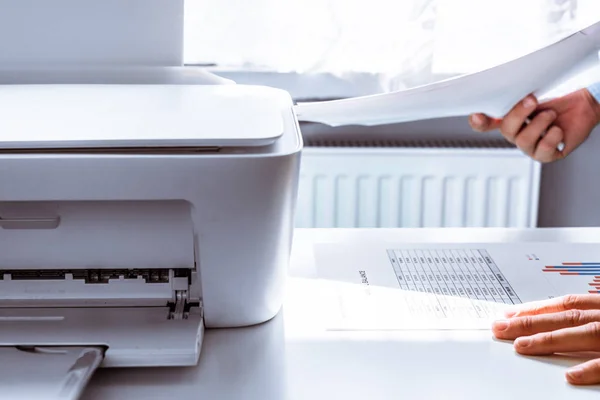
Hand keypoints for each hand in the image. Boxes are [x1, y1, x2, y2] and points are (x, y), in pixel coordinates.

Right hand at [469, 89, 599, 162]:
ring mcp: (529, 147)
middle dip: (519, 114)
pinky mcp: (546, 155)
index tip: (476, 115)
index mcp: (508, 119)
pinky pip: (542, 150)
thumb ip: (515, 96)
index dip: (479, 122)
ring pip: (522, 141)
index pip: (485, 124)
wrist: (582, 106)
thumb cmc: (557, 100)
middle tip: (533, 100)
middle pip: (506, 129)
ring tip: (551, 115)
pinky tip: (558, 129)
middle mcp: (516, 134)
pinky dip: (552, 137)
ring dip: (539, 123)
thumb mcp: (533, 95)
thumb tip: (505, 90)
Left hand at [492, 294, 599, 384]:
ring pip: (584, 334)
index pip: (568, 305)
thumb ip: (590, 321)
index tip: (510, 313)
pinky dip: (590, 368)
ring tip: (521, 346)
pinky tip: (569, 375)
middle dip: (530, 323)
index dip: (537, 308)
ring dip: (550, 340)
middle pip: (566, 318)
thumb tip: (557, 325)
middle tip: (501, 328)